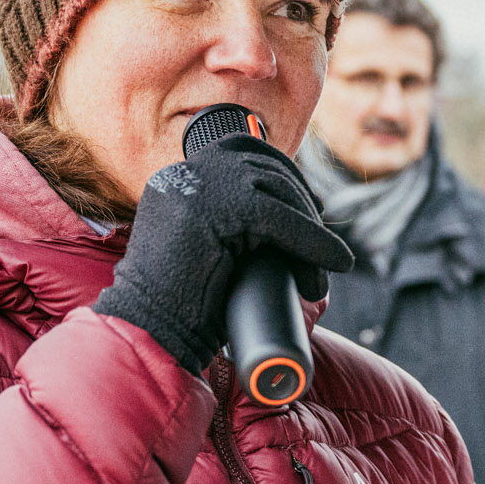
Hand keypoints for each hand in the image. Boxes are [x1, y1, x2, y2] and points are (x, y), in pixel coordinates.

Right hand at [92, 134, 352, 371]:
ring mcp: (196, 187)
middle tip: (326, 247)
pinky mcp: (213, 210)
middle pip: (264, 167)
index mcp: (177, 178)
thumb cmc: (178, 310)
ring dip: (312, 231)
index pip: (239, 150)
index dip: (282, 172)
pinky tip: (336, 263)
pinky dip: (315, 242)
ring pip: (277, 191)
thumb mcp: (205, 250)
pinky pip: (280, 218)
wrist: (148, 333)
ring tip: (322, 276)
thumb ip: (230, 227)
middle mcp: (184, 173)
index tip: (311, 205)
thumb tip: (296, 222)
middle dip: (303, 203)